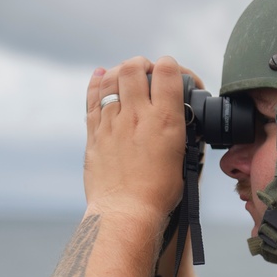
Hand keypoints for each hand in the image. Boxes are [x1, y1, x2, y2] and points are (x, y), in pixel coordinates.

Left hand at [84, 56, 201, 223]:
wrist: (126, 212)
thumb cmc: (159, 193)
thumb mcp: (184, 159)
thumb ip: (181, 133)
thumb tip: (178, 119)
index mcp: (164, 120)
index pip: (167, 71)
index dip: (170, 65)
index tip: (170, 72)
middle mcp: (136, 115)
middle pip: (134, 68)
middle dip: (141, 63)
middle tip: (146, 71)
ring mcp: (112, 123)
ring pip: (111, 78)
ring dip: (120, 70)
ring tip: (127, 74)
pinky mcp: (94, 134)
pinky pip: (92, 98)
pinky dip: (96, 82)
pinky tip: (101, 75)